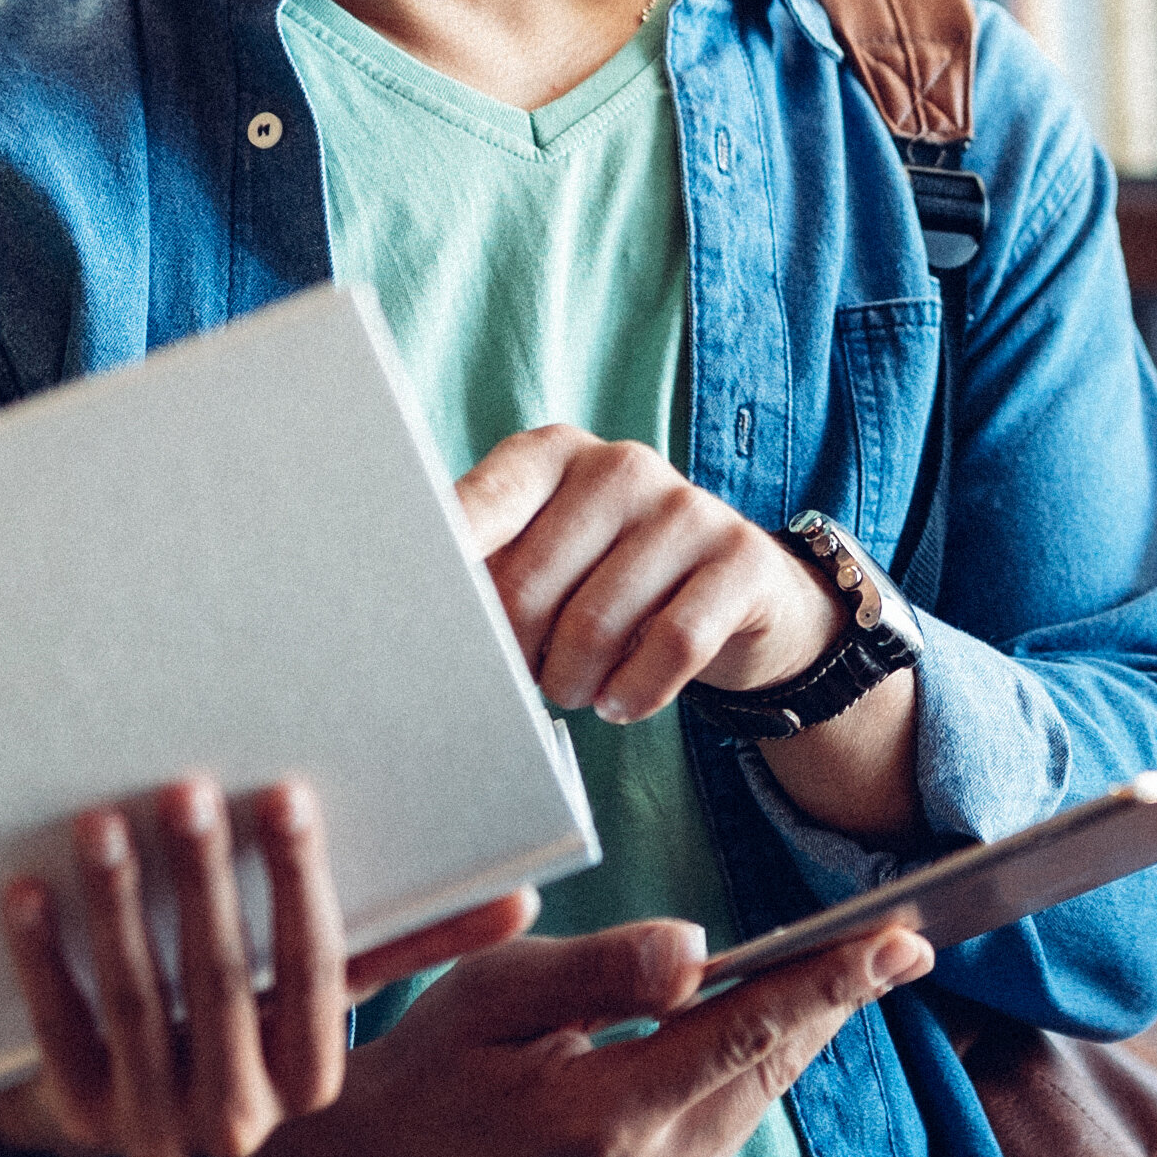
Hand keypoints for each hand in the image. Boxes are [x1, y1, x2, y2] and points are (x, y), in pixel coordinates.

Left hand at [0, 775, 540, 1156]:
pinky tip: (29, 889)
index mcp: (313, 1082)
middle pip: (217, 985)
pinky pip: (57, 1029)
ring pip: (135, 1003)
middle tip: (186, 789)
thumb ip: (414, 943)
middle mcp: (239, 1118)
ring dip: (117, 906)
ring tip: (101, 822)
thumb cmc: (255, 1019)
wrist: (143, 1108)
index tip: (287, 795)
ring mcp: (153, 1122)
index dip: (301, 885)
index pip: (315, 975)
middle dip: (203, 881)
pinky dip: (42, 956)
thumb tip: (522, 897)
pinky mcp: (80, 1113)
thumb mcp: (328, 991)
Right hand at [208, 918, 935, 1156]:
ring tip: (854, 961)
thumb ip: (601, 971)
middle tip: (906, 937)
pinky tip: (772, 1012)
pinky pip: (725, 1117)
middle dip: (836, 999)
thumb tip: (697, 948)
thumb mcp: (491, 994)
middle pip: (770, 1069)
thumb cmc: (418, 1067)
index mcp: (602, 1120)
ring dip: (799, 1027)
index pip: (744, 1035)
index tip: (899, 943)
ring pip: (755, 1095)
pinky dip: (753, 1061)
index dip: (829, 984)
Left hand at [456, 427, 840, 720]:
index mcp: (551, 454)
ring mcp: (685, 507)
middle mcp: (618, 466)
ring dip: (570, 682)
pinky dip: (634, 693)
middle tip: (521, 675)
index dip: (444, 574)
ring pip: (594, 625)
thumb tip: (415, 611)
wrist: (739, 591)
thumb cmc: (609, 576)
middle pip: (527, 586)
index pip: (477, 508)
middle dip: (512, 653)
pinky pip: (671, 646)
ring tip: (571, 688)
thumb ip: (485, 568)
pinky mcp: (740, 557)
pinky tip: (620, 702)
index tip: (426, 624)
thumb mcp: (546, 555)